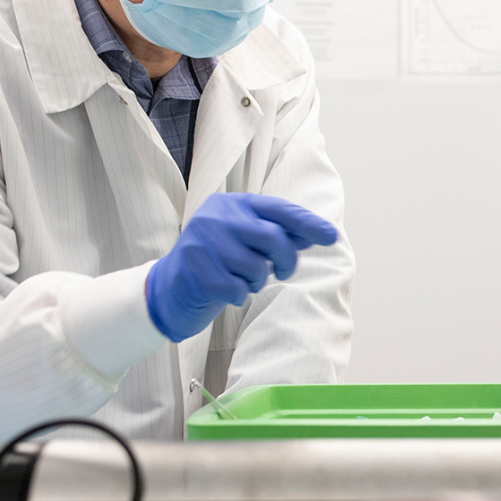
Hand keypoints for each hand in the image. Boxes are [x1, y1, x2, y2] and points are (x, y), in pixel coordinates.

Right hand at [147, 193, 337, 341]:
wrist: (169, 288)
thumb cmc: (217, 264)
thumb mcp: (247, 243)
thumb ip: (277, 235)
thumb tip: (317, 233)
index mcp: (233, 204)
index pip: (279, 209)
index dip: (308, 223)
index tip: (332, 237)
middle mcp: (216, 217)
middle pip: (273, 237)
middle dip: (287, 260)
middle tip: (283, 272)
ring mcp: (202, 242)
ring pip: (256, 267)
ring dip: (257, 282)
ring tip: (242, 281)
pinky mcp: (193, 270)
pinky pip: (236, 289)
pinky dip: (238, 296)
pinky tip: (225, 292)